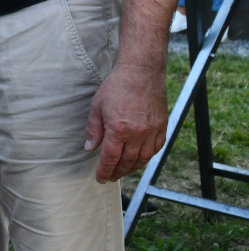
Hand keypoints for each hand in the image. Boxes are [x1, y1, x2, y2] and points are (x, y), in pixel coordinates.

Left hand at [84, 62, 167, 181]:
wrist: (141, 72)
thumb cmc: (116, 87)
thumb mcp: (97, 106)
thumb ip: (93, 130)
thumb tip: (89, 148)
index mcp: (118, 129)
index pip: (110, 158)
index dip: (105, 171)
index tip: (100, 178)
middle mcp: (137, 134)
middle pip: (127, 162)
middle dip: (117, 172)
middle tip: (110, 177)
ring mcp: (152, 131)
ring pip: (143, 158)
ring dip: (132, 168)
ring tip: (123, 171)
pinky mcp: (162, 126)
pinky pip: (156, 149)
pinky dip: (147, 157)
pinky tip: (139, 159)